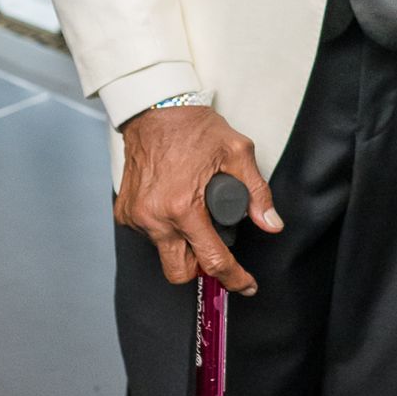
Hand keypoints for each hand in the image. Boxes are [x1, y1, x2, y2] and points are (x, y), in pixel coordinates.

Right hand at [114, 104, 280, 293]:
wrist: (154, 110)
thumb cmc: (195, 129)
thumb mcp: (237, 153)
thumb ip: (257, 193)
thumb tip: (271, 224)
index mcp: (184, 207)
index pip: (212, 260)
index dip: (234, 278)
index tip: (246, 284)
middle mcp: (155, 217)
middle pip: (179, 272)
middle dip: (200, 268)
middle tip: (215, 246)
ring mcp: (137, 216)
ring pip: (163, 253)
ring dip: (182, 246)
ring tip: (195, 215)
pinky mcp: (125, 211)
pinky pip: (148, 236)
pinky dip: (164, 230)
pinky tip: (176, 208)